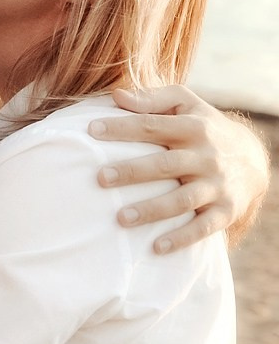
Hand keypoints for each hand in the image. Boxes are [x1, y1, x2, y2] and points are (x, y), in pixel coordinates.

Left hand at [88, 85, 269, 253]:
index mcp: (192, 127)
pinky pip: (204, 227)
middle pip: (165, 164)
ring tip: (120, 218)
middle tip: (100, 178)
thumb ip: (151, 98)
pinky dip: (182, 238)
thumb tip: (116, 96)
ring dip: (152, 210)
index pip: (152, 126)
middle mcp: (205, 156)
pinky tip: (156, 247)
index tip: (90, 130)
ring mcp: (217, 185)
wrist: (252, 158)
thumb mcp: (185, 103)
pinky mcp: (227, 211)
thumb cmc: (202, 125)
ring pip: (182, 199)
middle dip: (132, 172)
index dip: (122, 127)